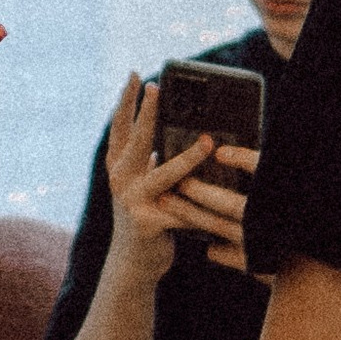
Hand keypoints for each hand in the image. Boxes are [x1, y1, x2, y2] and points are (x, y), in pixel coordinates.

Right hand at [103, 81, 253, 279]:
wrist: (133, 263)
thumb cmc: (146, 217)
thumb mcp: (142, 184)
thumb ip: (152, 161)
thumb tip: (181, 132)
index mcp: (118, 166)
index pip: (120, 127)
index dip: (126, 101)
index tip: (135, 75)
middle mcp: (120, 180)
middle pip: (135, 140)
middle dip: (146, 112)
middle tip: (157, 88)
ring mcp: (131, 201)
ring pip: (163, 175)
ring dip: (187, 159)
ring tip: (206, 142)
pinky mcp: (148, 223)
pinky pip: (181, 212)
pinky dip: (203, 209)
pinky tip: (221, 204)